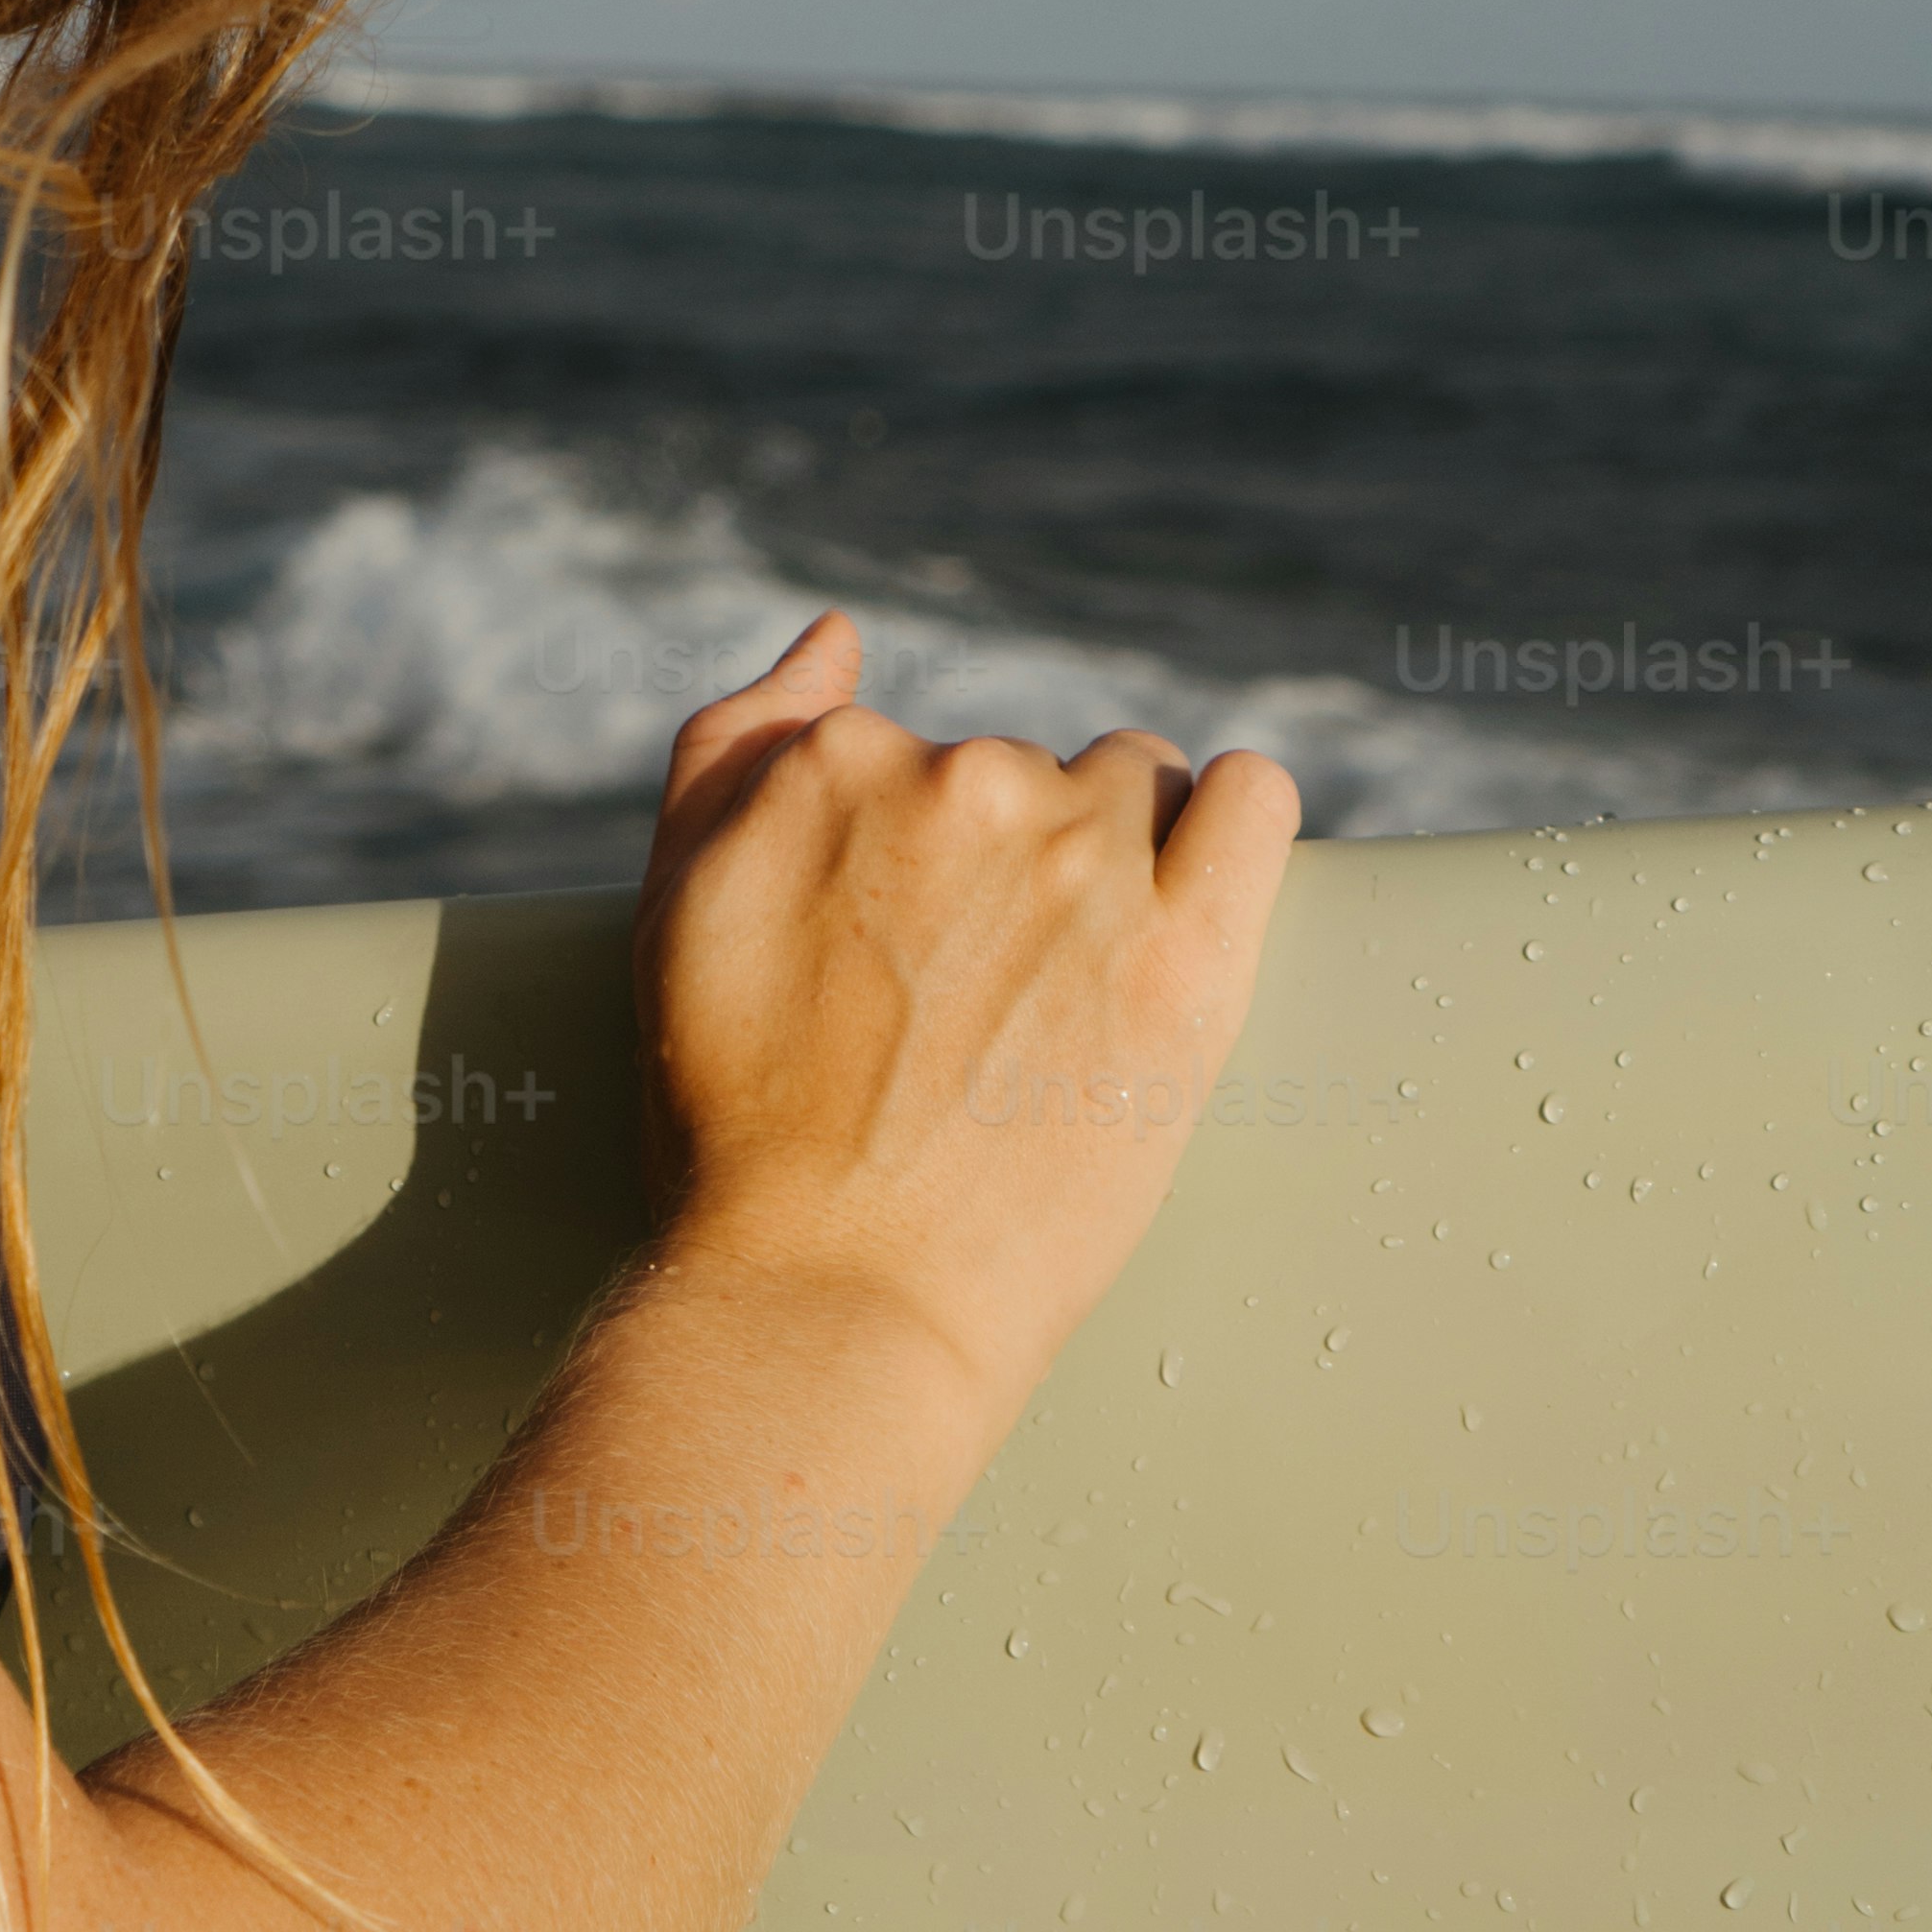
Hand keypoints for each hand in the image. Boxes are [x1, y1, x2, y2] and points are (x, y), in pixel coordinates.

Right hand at [627, 610, 1300, 1423]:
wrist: (825, 1295)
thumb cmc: (735, 1118)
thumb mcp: (677, 894)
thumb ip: (741, 735)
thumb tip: (838, 636)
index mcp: (835, 761)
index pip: (913, 750)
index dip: (912, 855)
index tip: (906, 954)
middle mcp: (965, 784)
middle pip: (1028, 771)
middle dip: (1013, 859)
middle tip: (977, 1000)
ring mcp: (1087, 866)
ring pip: (1138, 785)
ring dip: (1116, 855)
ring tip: (1070, 987)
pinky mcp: (1188, 959)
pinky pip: (1254, 810)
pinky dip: (1239, 821)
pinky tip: (1207, 877)